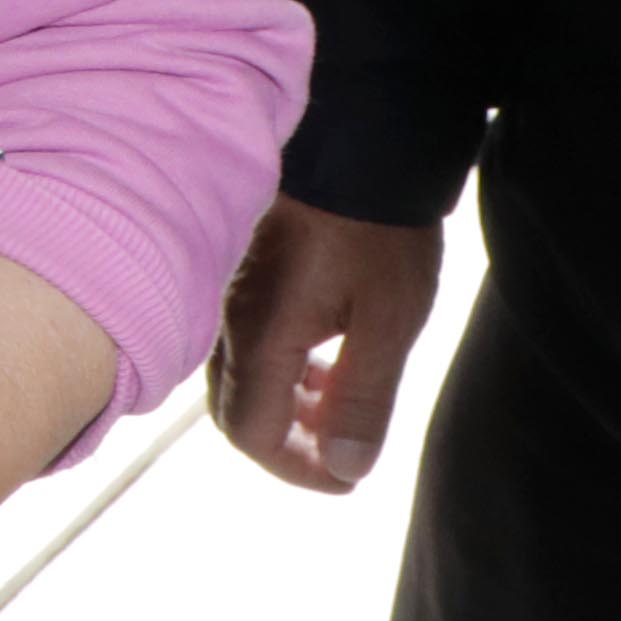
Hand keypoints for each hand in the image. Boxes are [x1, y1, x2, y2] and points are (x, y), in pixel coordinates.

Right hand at [217, 199, 443, 491]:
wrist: (358, 142)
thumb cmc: (378, 232)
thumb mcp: (389, 321)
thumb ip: (363, 399)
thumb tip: (347, 469)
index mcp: (261, 338)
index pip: (252, 435)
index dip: (299, 471)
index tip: (348, 478)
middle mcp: (231, 321)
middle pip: (231, 412)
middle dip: (283, 444)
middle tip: (340, 451)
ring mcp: (231, 295)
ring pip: (234, 378)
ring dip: (281, 407)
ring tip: (337, 403)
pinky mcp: (244, 274)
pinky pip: (242, 344)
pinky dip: (278, 372)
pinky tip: (321, 356)